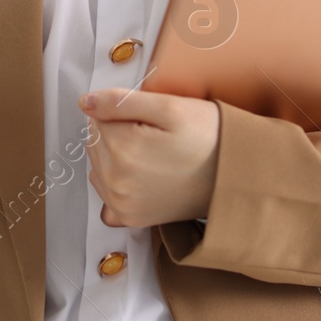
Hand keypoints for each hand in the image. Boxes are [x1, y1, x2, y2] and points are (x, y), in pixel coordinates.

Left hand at [81, 88, 219, 227]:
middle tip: (155, 135)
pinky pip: (105, 192)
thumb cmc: (207, 137)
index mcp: (122, 150)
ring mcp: (121, 205)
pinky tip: (141, 175)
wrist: (235, 178)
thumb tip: (85, 102)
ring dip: (115, 155)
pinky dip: (116, 181)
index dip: (123, 112)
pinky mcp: (131, 218)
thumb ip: (120, 101)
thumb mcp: (169, 106)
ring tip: (152, 154)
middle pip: (95, 142)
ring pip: (97, 165)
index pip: (97, 117)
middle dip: (117, 132)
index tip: (149, 119)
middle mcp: (115, 182)